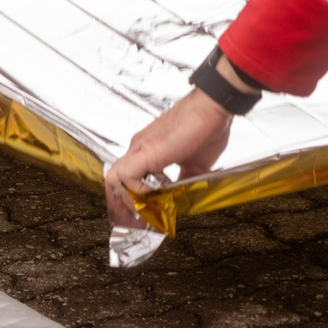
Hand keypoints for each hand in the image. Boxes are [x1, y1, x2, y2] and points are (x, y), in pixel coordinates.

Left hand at [104, 89, 233, 225]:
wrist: (212, 107)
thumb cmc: (206, 129)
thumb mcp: (195, 164)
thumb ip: (183, 180)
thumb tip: (181, 197)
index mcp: (147, 150)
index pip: (127, 177)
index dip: (132, 198)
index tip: (146, 214)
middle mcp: (139, 148)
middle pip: (115, 179)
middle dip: (123, 204)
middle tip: (138, 220)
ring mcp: (140, 148)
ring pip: (115, 178)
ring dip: (127, 200)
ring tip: (144, 213)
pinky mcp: (146, 151)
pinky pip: (127, 176)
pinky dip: (137, 191)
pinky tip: (155, 195)